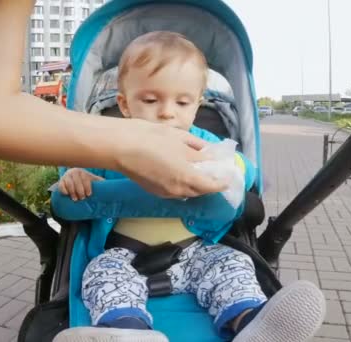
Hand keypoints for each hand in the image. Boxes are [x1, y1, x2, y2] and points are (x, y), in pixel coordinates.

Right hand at [59, 168, 103, 200]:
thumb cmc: (86, 181)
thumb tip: (112, 186)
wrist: (74, 180)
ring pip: (69, 184)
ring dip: (72, 192)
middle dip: (80, 191)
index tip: (89, 194)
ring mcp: (66, 176)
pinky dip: (63, 190)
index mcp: (83, 172)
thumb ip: (101, 182)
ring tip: (75, 199)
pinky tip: (67, 195)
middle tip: (82, 198)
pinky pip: (61, 186)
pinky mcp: (61, 182)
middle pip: (77, 182)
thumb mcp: (94, 180)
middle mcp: (74, 172)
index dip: (87, 187)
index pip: (85, 178)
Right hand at [112, 120, 228, 197]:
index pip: (214, 185)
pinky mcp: (155, 190)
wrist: (120, 146)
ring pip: (188, 190)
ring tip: (199, 166)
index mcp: (188, 178)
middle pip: (202, 190)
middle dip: (211, 180)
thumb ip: (200, 150)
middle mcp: (179, 191)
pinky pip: (176, 189)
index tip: (230, 170)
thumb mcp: (181, 140)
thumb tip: (212, 155)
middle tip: (217, 166)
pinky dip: (183, 181)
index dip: (224, 179)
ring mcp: (165, 193)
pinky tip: (181, 168)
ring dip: (197, 181)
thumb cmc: (150, 139)